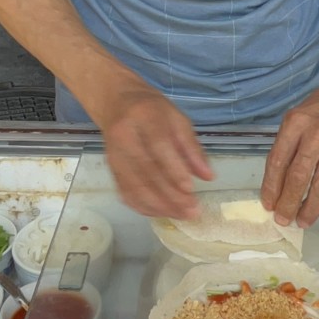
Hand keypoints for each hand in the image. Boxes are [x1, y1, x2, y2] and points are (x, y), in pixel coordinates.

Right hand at [99, 84, 213, 218]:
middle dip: (170, 196)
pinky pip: (126, 193)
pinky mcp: (111, 169)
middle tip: (192, 211)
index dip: (174, 170)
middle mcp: (124, 137)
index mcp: (144, 117)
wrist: (116, 103)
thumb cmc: (152, 110)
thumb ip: (192, 147)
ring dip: (159, 206)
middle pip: (146, 171)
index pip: (158, 146)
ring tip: (181, 215)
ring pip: (134, 187)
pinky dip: (144, 207)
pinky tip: (162, 213)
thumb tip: (208, 176)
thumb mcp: (178, 119)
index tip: (191, 189)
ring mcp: (114, 155)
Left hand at [261, 77, 318, 227]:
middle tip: (282, 219)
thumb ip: (286, 147)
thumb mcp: (296, 119)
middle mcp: (316, 135)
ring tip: (300, 221)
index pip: (278, 161)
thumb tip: (275, 184)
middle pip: (298, 176)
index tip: (268, 204)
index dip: (271, 187)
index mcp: (296, 124)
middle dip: (288, 202)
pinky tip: (316, 209)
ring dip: (309, 207)